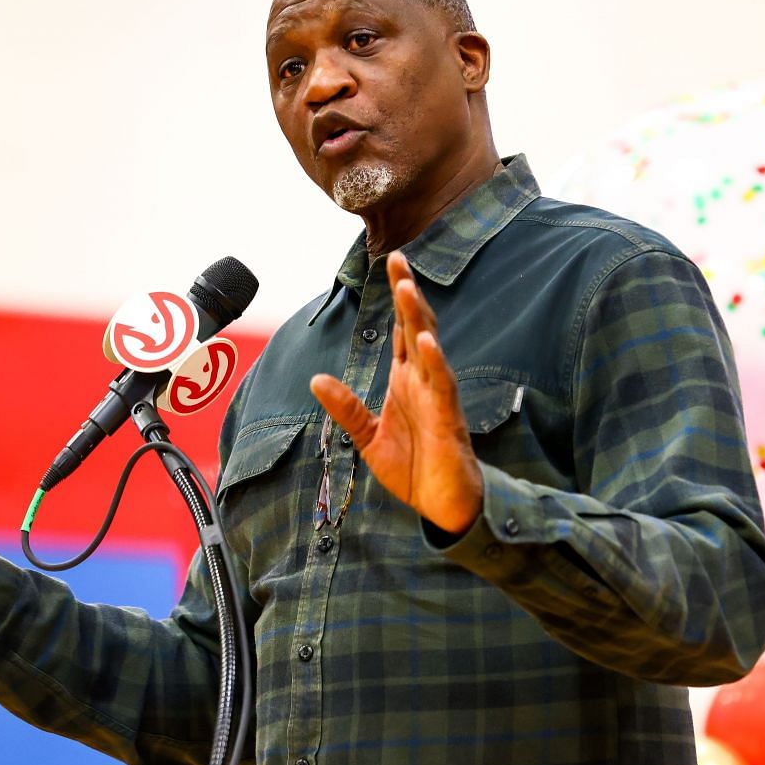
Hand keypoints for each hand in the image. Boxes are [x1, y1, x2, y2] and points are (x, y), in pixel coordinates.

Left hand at [310, 251, 483, 535]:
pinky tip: (425, 341)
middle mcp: (423, 381)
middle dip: (408, 293)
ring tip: (407, 288)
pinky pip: (442, 384)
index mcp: (405, 381)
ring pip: (429, 347)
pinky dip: (434, 361)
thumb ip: (347, 408)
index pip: (401, 330)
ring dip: (419, 318)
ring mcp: (437, 396)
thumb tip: (316, 379)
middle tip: (399, 258)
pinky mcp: (448, 417)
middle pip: (417, 326)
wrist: (442, 506)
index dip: (398, 297)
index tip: (392, 262)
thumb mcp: (368, 438)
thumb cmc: (414, 470)